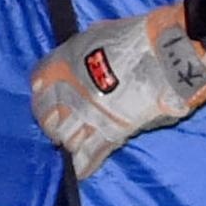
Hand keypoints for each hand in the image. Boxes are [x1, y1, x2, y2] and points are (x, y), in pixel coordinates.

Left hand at [30, 4, 205, 179]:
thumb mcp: (100, 35)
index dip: (42, 92)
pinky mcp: (111, 131)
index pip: (39, 81)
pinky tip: (80, 171)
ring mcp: (89, 113)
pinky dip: (84, 164)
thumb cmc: (137, 37)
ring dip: (70, 143)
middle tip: (63, 126)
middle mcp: (70, 90)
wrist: (166, 52)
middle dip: (54, 124)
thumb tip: (73, 65)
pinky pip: (91, 153)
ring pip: (67, 138)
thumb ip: (81, 52)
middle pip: (49, 116)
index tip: (47, 98)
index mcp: (65, 61)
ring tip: (76, 144)